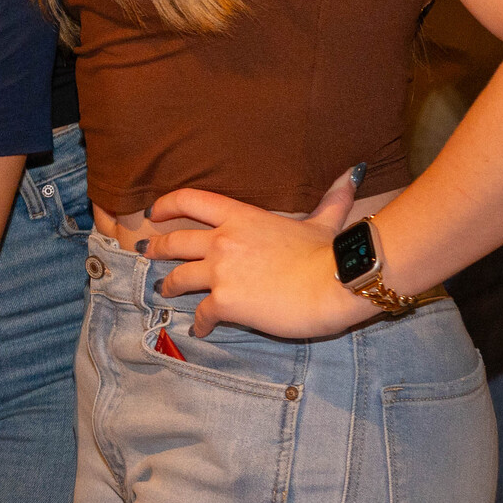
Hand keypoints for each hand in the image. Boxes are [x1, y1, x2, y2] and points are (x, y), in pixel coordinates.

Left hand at [141, 168, 371, 338]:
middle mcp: (223, 241)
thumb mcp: (325, 222)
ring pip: (178, 278)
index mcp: (241, 217)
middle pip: (175, 242)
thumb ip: (332, 198)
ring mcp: (220, 272)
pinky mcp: (224, 302)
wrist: (336, 284)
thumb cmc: (331, 253)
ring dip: (169, 286)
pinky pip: (201, 314)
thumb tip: (352, 173)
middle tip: (150, 252)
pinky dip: (199, 323)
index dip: (167, 205)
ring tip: (164, 291)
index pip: (191, 200)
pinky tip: (200, 329)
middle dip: (159, 248)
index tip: (154, 213)